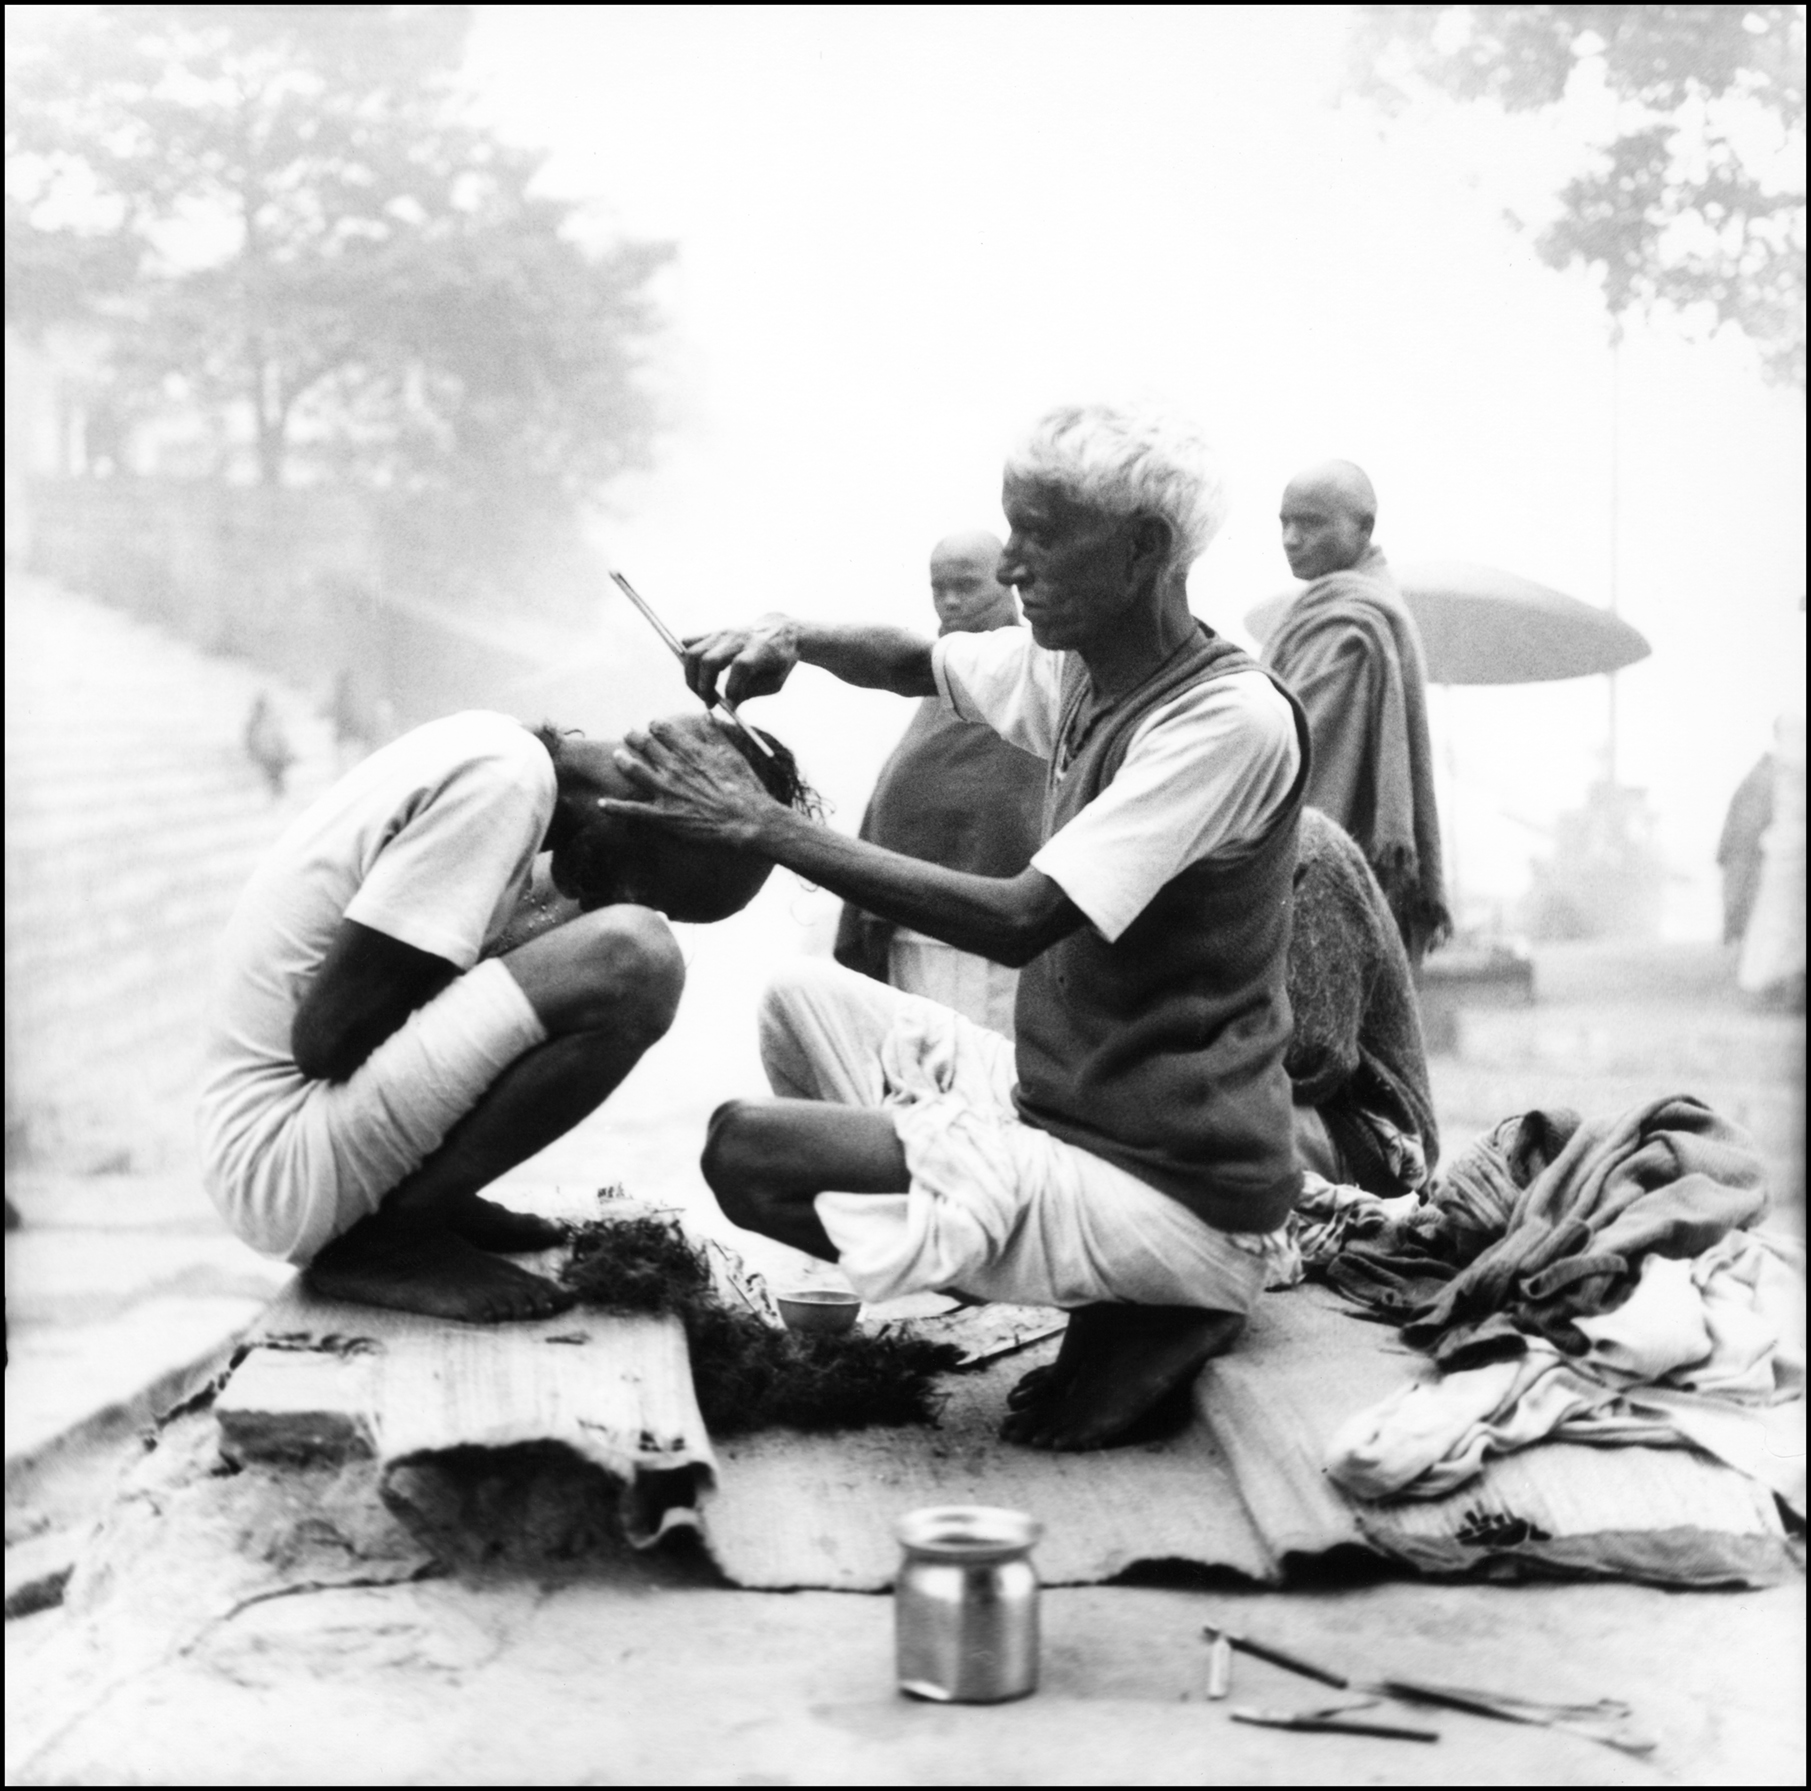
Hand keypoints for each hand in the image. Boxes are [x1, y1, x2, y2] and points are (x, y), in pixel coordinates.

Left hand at [600, 716, 776, 846]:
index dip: (655, 725)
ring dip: (622, 761)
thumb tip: (706, 714)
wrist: (749, 821)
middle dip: (634, 737)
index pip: (663, 729)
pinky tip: (601, 804)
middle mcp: (675, 767)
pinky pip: (633, 810)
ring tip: (616, 756)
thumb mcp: (733, 755)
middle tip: (628, 733)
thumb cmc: (746, 789)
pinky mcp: (663, 816)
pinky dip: (615, 808)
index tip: (652, 724)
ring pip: (634, 771)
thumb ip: (715, 734)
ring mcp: (666, 791)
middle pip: (645, 745)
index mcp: (691, 751)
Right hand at [682, 613, 799, 706]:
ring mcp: (723, 633)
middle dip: (704, 687)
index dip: (732, 688)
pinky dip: (687, 660)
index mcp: (761, 649)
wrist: (780, 630)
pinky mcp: (713, 632)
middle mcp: (739, 638)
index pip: (740, 666)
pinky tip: (697, 674)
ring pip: (693, 652)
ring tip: (702, 693)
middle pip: (709, 660)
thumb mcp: (775, 682)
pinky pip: (689, 643)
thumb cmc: (780, 660)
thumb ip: (752, 693)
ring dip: (691, 678)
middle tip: (709, 703)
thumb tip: (728, 706)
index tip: (729, 706)